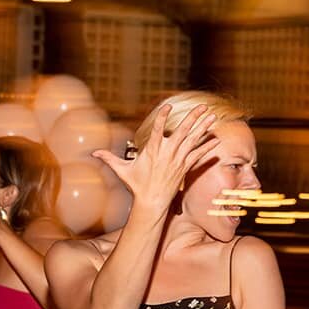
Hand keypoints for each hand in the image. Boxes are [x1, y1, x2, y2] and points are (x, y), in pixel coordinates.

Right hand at [90, 105, 218, 208]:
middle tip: (202, 107)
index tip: (168, 106)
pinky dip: (207, 147)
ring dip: (203, 128)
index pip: (158, 130)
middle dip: (193, 118)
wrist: (151, 202)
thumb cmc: (137, 185)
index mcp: (152, 151)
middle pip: (183, 132)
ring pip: (193, 140)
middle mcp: (168, 153)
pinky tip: (215, 139)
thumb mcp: (122, 170)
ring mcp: (178, 160)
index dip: (163, 117)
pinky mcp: (185, 168)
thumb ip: (109, 158)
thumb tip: (93, 153)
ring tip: (212, 116)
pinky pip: (198, 155)